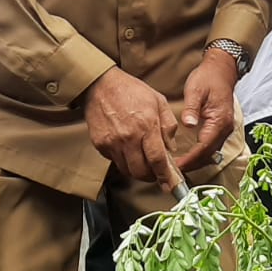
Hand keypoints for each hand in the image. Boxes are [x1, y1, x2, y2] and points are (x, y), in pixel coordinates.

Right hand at [84, 68, 180, 189]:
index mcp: (146, 125)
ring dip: (137, 171)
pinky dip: (124, 161)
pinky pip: (115, 161)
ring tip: (142, 161)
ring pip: (127, 170)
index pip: (157, 159)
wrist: (100, 85)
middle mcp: (128, 137)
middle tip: (157, 172)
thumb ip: (168, 126)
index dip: (165, 176)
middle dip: (151, 177)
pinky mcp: (100, 145)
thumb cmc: (131, 91)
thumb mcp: (159, 102)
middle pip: (141, 171)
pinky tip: (128, 149)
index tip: (171, 185)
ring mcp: (112, 142)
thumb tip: (171, 148)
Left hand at [176, 49, 237, 173]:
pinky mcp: (221, 129)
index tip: (176, 167)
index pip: (204, 147)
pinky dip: (200, 155)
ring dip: (196, 162)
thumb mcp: (195, 90)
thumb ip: (192, 108)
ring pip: (211, 153)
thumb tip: (188, 124)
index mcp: (219, 120)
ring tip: (178, 168)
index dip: (190, 159)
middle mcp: (225, 128)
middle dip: (192, 165)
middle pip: (208, 155)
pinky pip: (211, 147)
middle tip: (173, 173)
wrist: (222, 70)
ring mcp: (225, 129)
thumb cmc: (208, 78)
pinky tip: (188, 157)